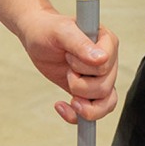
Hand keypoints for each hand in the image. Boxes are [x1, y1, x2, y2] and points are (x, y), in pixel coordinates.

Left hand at [19, 9, 118, 123]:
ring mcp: (99, 77)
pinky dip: (77, 116)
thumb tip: (101, 59)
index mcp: (106, 42)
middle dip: (79, 85)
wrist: (36, 36)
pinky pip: (95, 111)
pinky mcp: (88, 90)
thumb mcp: (60, 32)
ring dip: (83, 105)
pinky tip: (62, 107)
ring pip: (105, 103)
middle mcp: (108, 60)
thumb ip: (80, 43)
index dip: (84, 67)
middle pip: (104, 87)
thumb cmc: (48, 29)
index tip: (69, 56)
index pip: (105, 65)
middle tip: (67, 69)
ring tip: (69, 98)